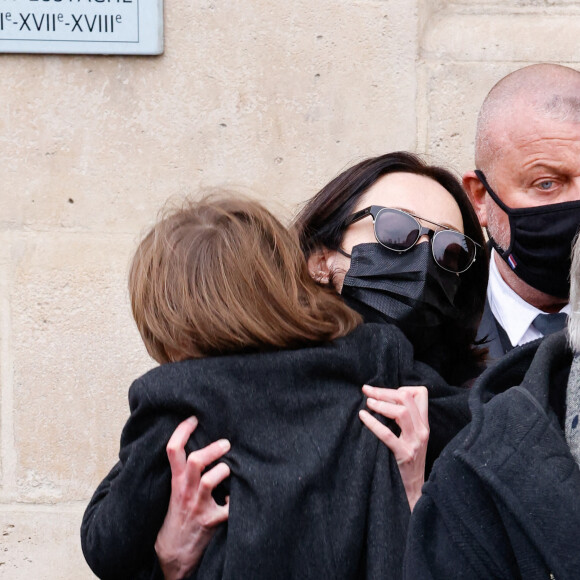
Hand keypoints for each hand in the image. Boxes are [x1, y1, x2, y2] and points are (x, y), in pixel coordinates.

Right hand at [155, 416, 230, 579]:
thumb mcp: (176, 489)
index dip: (182, 430)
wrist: (173, 553)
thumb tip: (204, 443)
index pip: (173, 450)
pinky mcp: (211, 521)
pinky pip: (229, 506)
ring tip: (230, 471)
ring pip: (212, 480)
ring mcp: (198, 506)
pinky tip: (238, 498)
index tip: (194, 418)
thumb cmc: (178, 514)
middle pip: (196, 461)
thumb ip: (185, 470)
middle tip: (226, 443)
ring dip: (225, 471)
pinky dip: (237, 500)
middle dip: (213, 448)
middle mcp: (186, 491)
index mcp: (176, 481)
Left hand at [359, 385, 428, 510]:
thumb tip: (384, 398)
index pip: (420, 393)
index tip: (385, 392)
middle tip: (367, 390)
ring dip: (381, 404)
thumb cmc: (407, 462)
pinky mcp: (403, 455)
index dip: (401, 388)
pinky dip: (373, 422)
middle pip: (407, 398)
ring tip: (367, 403)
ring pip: (401, 412)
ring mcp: (414, 443)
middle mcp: (422, 430)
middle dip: (384, 391)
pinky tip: (363, 416)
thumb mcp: (413, 437)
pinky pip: (387, 434)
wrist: (414, 491)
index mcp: (424, 424)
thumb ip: (405, 419)